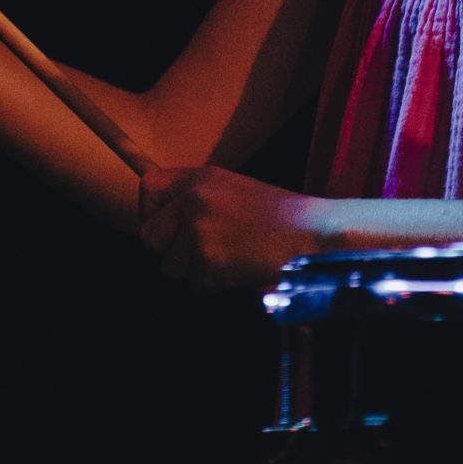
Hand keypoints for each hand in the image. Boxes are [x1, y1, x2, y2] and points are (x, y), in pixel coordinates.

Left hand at [138, 165, 325, 290]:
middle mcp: (194, 199)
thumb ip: (197, 200)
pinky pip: (194, 285)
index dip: (152, 212)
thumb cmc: (279, 219)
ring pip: (170, 267)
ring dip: (195, 272)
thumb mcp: (233, 191)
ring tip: (229, 258)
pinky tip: (239, 270)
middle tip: (200, 253)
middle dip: (168, 251)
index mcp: (201, 177)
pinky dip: (214, 286)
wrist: (314, 234)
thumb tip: (162, 225)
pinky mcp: (209, 259)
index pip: (148, 186)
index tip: (168, 226)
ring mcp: (200, 229)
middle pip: (148, 235)